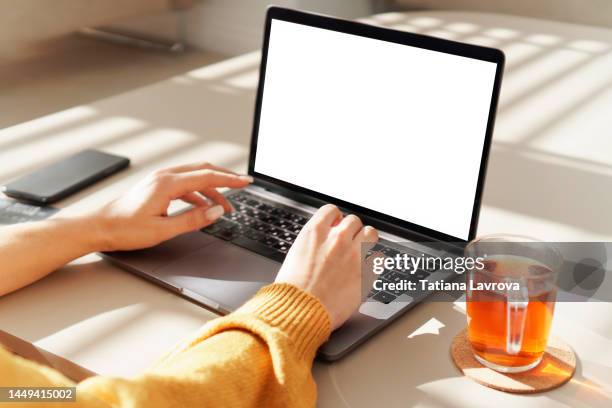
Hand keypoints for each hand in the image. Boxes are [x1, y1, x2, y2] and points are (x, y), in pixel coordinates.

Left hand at [89, 162, 251, 251]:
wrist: (99, 227)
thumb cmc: (124, 229)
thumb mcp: (162, 229)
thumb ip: (192, 220)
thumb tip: (216, 212)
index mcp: (167, 184)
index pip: (207, 177)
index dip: (230, 180)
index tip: (246, 182)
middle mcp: (164, 176)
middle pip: (203, 170)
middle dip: (225, 178)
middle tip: (242, 186)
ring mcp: (159, 180)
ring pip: (194, 177)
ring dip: (212, 189)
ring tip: (224, 206)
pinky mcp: (156, 187)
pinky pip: (185, 184)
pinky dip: (198, 193)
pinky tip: (203, 206)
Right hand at [275, 204, 377, 329]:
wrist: (300, 312)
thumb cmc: (292, 291)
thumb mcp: (295, 257)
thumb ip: (312, 244)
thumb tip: (320, 242)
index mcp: (315, 233)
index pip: (332, 211)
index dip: (334, 219)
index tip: (335, 226)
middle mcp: (336, 239)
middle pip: (353, 221)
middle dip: (350, 231)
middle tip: (347, 244)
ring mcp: (353, 254)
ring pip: (370, 233)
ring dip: (366, 240)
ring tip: (361, 251)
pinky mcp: (366, 272)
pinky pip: (379, 257)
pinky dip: (374, 261)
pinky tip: (367, 268)